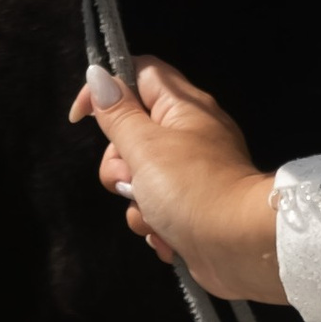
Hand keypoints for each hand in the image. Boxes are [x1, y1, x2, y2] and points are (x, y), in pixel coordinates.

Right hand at [67, 57, 284, 302]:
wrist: (240, 247)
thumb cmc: (192, 188)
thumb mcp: (146, 147)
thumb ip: (119, 114)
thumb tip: (98, 75)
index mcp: (183, 107)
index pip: (139, 74)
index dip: (106, 88)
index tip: (79, 118)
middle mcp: (189, 135)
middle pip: (131, 134)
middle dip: (120, 165)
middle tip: (132, 180)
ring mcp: (191, 174)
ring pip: (138, 179)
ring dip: (137, 203)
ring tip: (156, 216)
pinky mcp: (192, 209)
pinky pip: (156, 210)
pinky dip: (155, 225)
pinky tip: (168, 238)